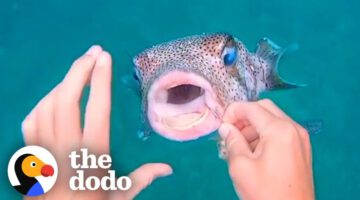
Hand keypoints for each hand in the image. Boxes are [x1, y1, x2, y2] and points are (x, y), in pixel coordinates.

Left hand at [21, 46, 172, 199]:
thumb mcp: (119, 198)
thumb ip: (141, 180)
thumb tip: (169, 169)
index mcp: (92, 158)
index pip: (96, 110)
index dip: (101, 80)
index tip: (105, 58)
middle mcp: (65, 149)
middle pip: (66, 100)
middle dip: (79, 71)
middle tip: (93, 52)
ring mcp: (44, 150)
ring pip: (47, 106)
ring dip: (63, 83)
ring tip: (79, 71)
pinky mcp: (31, 155)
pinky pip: (32, 120)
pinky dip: (43, 102)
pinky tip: (54, 97)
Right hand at [219, 100, 313, 199]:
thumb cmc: (265, 193)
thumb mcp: (240, 167)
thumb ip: (232, 141)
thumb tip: (226, 127)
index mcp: (279, 130)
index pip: (251, 107)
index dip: (232, 112)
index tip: (221, 128)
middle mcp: (293, 128)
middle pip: (264, 108)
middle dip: (244, 117)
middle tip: (230, 134)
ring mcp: (300, 138)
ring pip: (272, 118)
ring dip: (253, 127)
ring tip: (240, 147)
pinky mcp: (302, 148)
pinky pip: (280, 131)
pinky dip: (265, 134)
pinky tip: (254, 153)